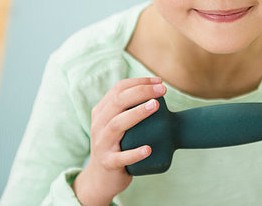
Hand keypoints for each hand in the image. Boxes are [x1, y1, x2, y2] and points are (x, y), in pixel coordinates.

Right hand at [72, 77, 166, 205]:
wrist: (99, 179)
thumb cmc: (117, 146)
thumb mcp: (117, 124)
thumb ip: (130, 109)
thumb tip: (160, 93)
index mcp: (102, 111)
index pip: (119, 89)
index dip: (139, 82)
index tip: (159, 82)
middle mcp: (99, 125)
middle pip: (118, 102)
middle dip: (141, 92)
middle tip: (163, 90)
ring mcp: (102, 144)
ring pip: (117, 124)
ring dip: (137, 113)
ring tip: (155, 106)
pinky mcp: (108, 163)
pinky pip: (121, 157)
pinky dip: (134, 153)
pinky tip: (148, 149)